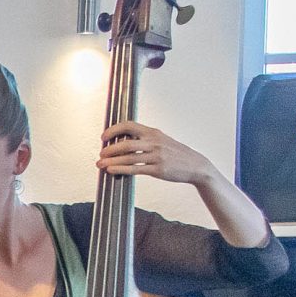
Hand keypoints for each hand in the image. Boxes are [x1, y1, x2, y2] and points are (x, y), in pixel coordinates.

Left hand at [100, 122, 215, 189]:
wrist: (196, 166)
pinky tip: (111, 170)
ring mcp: (157, 156)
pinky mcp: (158, 169)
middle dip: (109, 149)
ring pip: (128, 157)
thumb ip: (144, 139)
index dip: (113, 130)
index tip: (103, 137)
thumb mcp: (161, 140)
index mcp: (153, 133)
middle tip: (100, 153)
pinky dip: (121, 169)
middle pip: (126, 143)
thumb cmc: (176, 154)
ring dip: (111, 161)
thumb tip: (123, 142)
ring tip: (100, 164)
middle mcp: (154, 142)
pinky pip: (136, 169)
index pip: (129, 125)